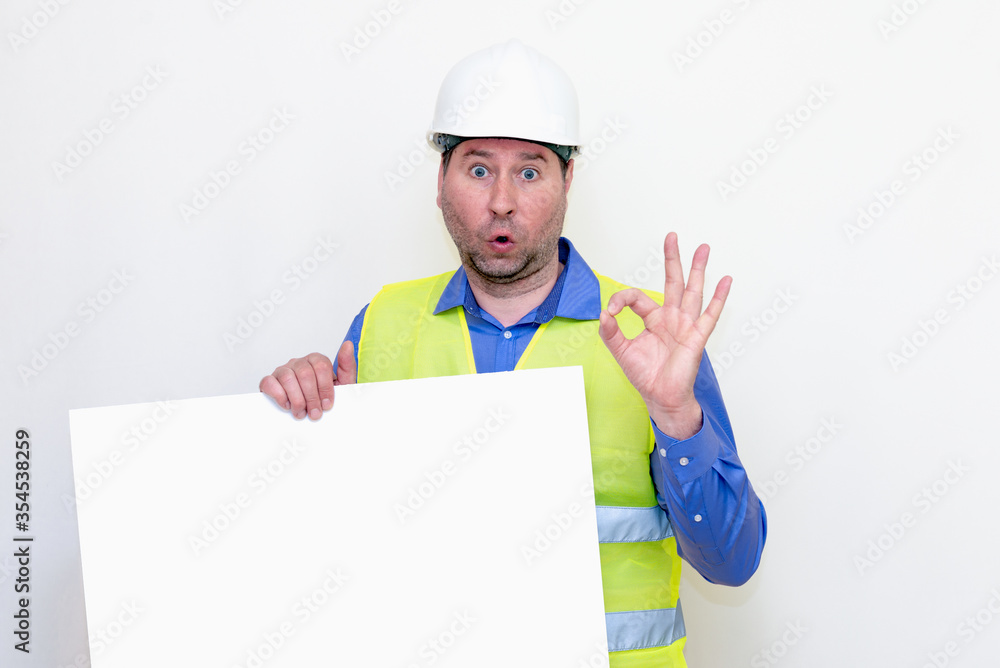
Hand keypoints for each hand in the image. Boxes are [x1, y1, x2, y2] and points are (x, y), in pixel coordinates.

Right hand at [259, 340, 356, 419]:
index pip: (321, 366)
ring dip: (296, 399)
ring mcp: (283, 370)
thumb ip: (347, 366)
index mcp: (316, 361)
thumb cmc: (324, 399)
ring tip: (301, 412)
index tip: (327, 404)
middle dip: (312, 397)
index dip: (325, 388)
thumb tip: (348, 345)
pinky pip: (269, 382)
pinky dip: (279, 396)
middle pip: (305, 373)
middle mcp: (299, 363)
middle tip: (315, 413)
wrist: (309, 415)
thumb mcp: (342, 385)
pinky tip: (287, 405)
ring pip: (287, 378)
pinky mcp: (270, 380)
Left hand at [599, 232, 730, 438]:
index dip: (621, 299)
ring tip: (703, 248)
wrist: (661, 397)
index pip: (637, 297)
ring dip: (698, 269)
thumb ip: (610, 332)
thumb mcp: (621, 352)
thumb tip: (603, 313)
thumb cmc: (645, 375)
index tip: (610, 310)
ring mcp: (685, 325)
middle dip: (673, 259)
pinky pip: (710, 315)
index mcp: (652, 319)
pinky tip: (726, 281)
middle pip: (673, 282)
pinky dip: (719, 298)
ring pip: (692, 291)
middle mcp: (671, 318)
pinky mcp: (696, 337)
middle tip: (672, 236)